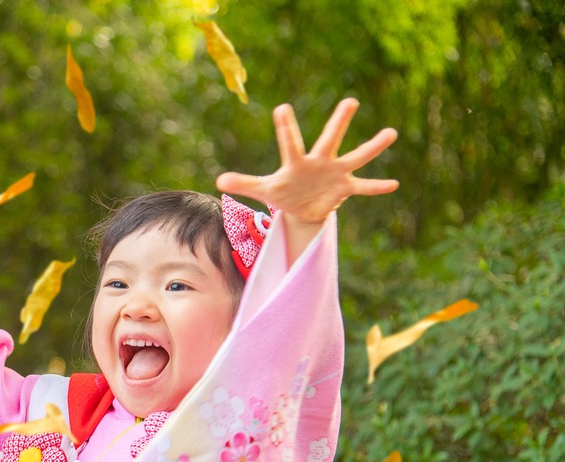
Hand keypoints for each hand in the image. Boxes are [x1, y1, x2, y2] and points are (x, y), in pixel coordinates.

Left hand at [216, 98, 398, 225]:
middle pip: (330, 139)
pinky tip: (394, 184)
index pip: (289, 142)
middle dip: (339, 122)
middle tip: (350, 100)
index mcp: (297, 161)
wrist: (301, 209)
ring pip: (356, 157)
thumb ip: (244, 182)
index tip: (281, 108)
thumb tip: (219, 179)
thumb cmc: (283, 193)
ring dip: (373, 147)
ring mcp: (335, 173)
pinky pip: (364, 186)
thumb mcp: (264, 190)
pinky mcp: (345, 188)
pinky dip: (377, 186)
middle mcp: (319, 162)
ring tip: (391, 133)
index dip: (285, 128)